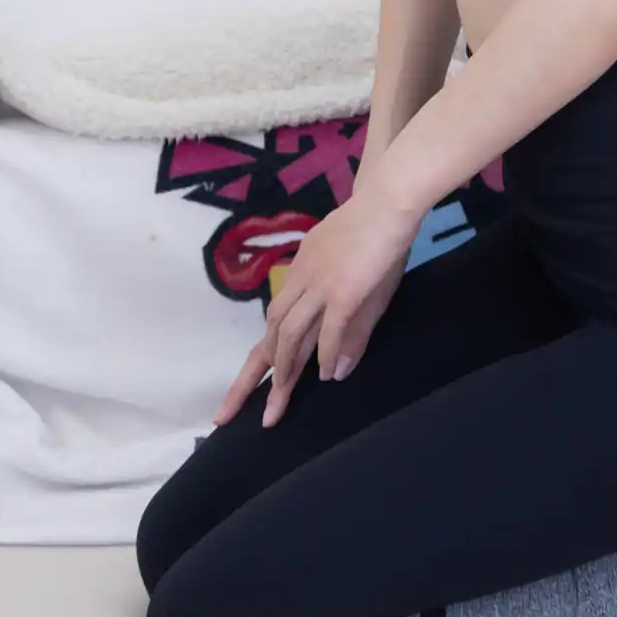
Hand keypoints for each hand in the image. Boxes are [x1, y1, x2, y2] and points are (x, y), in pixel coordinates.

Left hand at [212, 181, 419, 430]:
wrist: (389, 201)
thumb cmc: (377, 235)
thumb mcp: (357, 282)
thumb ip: (346, 325)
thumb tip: (333, 371)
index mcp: (301, 273)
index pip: (273, 322)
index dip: (258, 358)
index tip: (240, 390)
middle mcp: (302, 280)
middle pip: (271, 333)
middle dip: (249, 377)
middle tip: (227, 414)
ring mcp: (320, 285)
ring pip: (291, 333)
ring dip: (284, 371)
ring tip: (277, 404)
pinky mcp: (343, 290)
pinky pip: (328, 329)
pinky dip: (323, 355)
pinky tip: (323, 377)